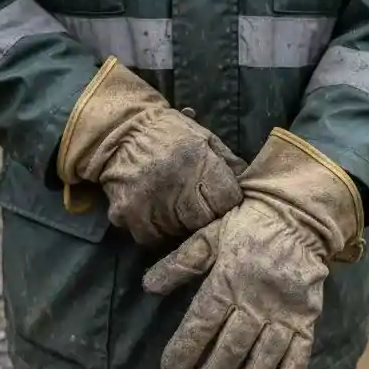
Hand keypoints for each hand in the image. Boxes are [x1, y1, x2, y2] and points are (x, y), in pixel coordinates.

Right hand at [57, 57, 245, 243]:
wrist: (119, 130)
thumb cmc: (169, 133)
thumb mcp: (204, 137)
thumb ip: (228, 162)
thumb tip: (249, 184)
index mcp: (198, 163)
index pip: (227, 201)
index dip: (226, 203)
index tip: (220, 200)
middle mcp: (175, 186)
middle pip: (203, 222)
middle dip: (203, 216)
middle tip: (195, 205)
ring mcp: (149, 204)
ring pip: (177, 233)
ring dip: (179, 225)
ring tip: (172, 205)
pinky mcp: (127, 215)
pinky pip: (150, 237)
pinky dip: (155, 230)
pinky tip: (154, 212)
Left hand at [142, 128, 363, 368]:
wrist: (298, 215)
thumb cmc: (246, 226)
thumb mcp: (208, 235)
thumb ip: (179, 264)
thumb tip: (148, 288)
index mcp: (226, 281)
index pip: (201, 323)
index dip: (185, 350)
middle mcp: (255, 301)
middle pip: (230, 349)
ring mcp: (283, 313)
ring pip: (263, 359)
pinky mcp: (306, 319)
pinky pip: (301, 354)